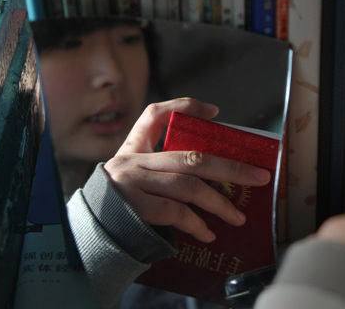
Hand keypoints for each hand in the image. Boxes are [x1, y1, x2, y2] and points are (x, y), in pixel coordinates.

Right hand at [103, 98, 270, 242]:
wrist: (86, 237)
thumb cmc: (117, 206)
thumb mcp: (132, 178)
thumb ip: (160, 168)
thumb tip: (213, 173)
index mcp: (132, 149)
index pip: (154, 115)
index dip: (184, 107)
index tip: (215, 112)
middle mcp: (131, 161)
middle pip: (191, 157)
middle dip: (230, 167)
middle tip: (258, 177)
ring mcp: (132, 184)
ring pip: (189, 186)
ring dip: (220, 203)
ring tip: (238, 216)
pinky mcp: (133, 208)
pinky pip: (176, 213)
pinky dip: (197, 224)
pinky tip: (209, 233)